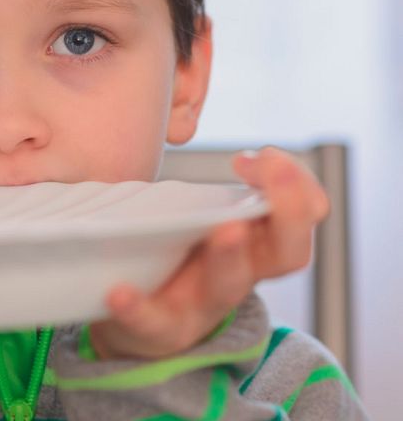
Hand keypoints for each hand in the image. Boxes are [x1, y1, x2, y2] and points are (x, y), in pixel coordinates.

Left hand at [88, 146, 330, 359]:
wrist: (132, 324)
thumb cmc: (171, 257)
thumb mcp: (195, 216)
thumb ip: (196, 176)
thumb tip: (177, 91)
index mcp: (252, 243)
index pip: (300, 215)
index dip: (295, 185)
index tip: (262, 154)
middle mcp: (238, 274)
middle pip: (286, 252)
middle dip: (286, 211)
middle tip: (268, 170)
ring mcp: (201, 305)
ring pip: (228, 286)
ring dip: (230, 256)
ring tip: (225, 229)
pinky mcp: (158, 329)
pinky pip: (153, 321)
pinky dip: (139, 308)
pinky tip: (119, 293)